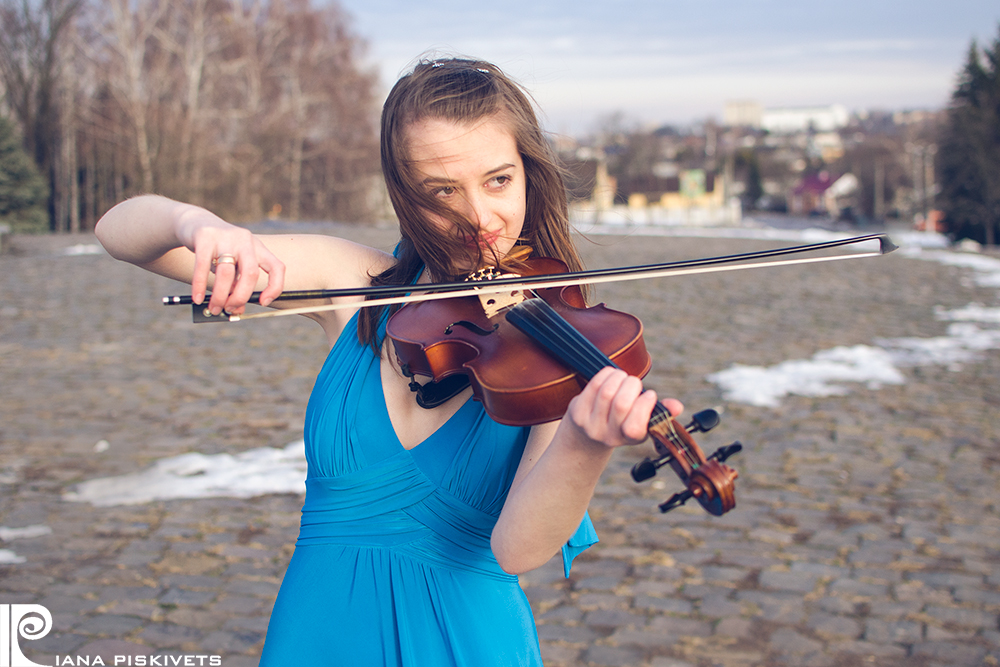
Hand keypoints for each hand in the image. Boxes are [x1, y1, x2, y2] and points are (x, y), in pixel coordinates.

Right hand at [176, 206, 285, 314]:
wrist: (195, 222)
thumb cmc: (218, 251)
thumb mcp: (232, 266)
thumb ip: (236, 286)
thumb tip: (237, 310)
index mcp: (258, 248)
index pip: (277, 267)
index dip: (275, 287)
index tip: (264, 303)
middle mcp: (245, 240)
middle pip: (250, 273)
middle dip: (241, 296)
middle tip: (230, 308)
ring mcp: (225, 237)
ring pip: (226, 272)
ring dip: (220, 295)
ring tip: (214, 307)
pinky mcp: (204, 237)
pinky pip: (202, 266)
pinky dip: (199, 286)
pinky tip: (198, 298)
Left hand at [563, 367, 683, 449]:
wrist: (587, 437)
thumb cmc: (622, 423)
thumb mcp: (643, 423)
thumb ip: (661, 413)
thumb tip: (677, 407)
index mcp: (630, 439)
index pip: (635, 426)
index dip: (644, 404)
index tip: (649, 394)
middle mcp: (609, 436)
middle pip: (621, 404)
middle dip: (632, 385)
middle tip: (634, 383)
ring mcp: (591, 425)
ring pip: (607, 392)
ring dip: (618, 377)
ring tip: (623, 377)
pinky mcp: (578, 412)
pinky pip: (593, 386)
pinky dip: (605, 374)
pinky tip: (611, 374)